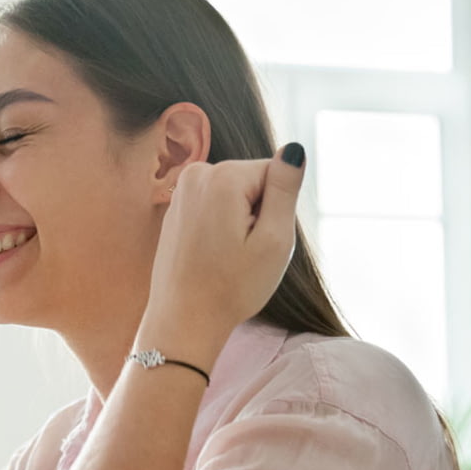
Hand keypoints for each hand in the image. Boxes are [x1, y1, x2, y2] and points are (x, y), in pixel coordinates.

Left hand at [141, 144, 305, 366]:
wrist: (183, 320)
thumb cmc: (232, 287)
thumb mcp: (274, 239)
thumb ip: (286, 188)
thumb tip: (293, 149)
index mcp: (223, 176)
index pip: (276, 174)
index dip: (276, 211)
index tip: (258, 241)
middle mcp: (197, 173)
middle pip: (254, 182)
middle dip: (258, 214)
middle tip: (244, 252)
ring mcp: (182, 189)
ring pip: (236, 195)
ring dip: (241, 222)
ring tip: (227, 255)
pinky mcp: (177, 207)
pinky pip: (216, 207)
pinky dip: (222, 228)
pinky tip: (212, 255)